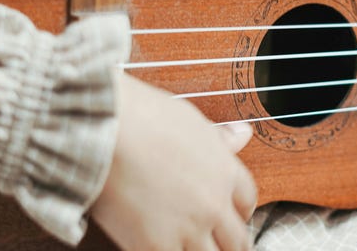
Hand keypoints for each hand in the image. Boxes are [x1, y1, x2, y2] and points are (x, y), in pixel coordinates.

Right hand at [92, 74, 256, 250]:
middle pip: (237, 240)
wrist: (109, 133)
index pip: (248, 201)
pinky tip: (163, 250)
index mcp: (225, 170)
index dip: (241, 212)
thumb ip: (219, 137)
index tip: (233, 216)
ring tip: (191, 248)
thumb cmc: (144, 118)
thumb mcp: (191, 121)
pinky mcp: (156, 247)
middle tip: (222, 245)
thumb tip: (242, 134)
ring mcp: (188, 229)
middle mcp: (213, 203)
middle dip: (231, 244)